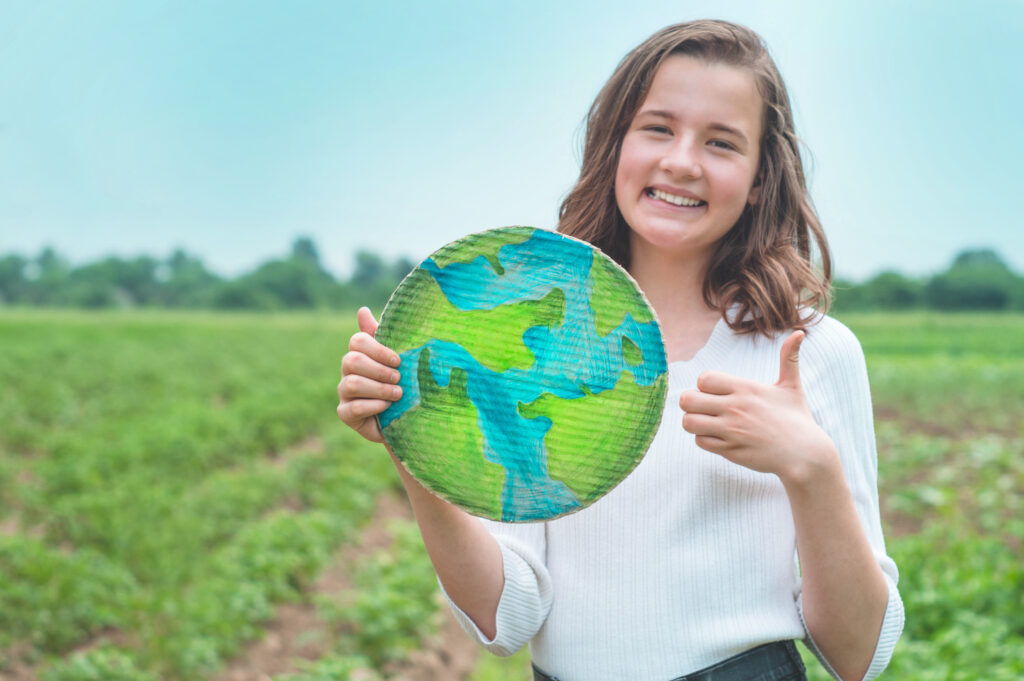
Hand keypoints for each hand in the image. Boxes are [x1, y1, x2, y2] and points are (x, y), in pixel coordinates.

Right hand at [337, 307, 402, 443]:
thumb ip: (383, 336)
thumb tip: (362, 310)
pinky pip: (353, 408)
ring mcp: (344, 393)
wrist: (403, 418)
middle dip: (379, 370)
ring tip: (398, 394)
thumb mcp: (398, 361)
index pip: (357, 341)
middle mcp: (348, 372)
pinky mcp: (345, 414)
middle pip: (352, 361)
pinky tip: (386, 406)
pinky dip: (373, 406)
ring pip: (351, 384)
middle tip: (398, 378)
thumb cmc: (400, 384)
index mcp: (360, 354)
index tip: (398, 360)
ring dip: (379, 388)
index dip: (377, 349)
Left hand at [678, 331, 835, 482]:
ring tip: (706, 422)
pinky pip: (700, 442)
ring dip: (694, 422)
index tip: (714, 392)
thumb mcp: (792, 386)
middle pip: (687, 400)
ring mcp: (731, 430)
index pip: (704, 379)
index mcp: (746, 388)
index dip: (703, 385)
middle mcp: (735, 408)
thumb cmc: (797, 419)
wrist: (805, 455)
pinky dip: (705, 439)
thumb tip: (799, 332)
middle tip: (703, 407)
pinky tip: (718, 437)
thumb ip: (789, 358)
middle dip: (691, 403)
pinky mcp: (730, 450)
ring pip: (689, 422)